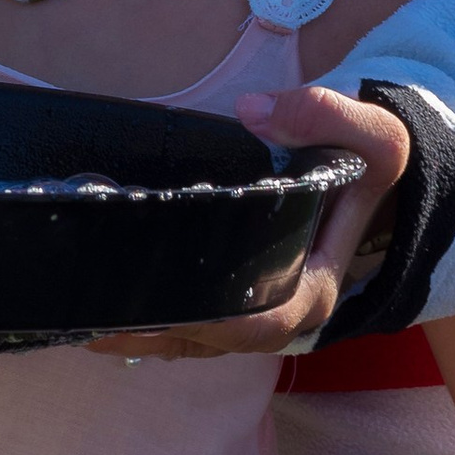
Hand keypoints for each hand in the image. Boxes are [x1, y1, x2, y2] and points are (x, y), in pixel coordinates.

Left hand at [83, 84, 409, 361]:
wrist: (368, 172)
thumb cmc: (368, 160)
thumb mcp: (372, 132)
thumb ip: (324, 114)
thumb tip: (252, 114)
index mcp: (314, 287)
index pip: (260, 322)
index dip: (209, 323)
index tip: (155, 310)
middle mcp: (284, 312)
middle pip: (213, 341)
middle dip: (153, 335)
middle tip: (91, 320)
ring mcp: (256, 310)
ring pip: (194, 341)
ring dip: (140, 336)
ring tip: (82, 319)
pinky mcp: (235, 296)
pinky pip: (189, 324)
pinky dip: (148, 321)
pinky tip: (102, 307)